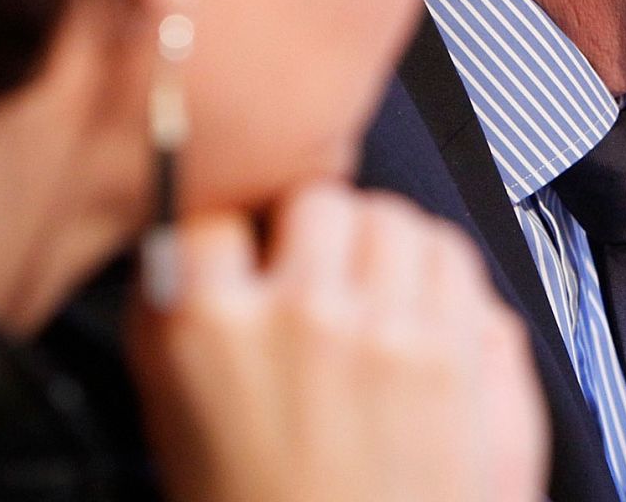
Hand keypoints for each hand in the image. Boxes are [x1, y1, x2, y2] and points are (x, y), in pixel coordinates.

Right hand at [130, 184, 546, 501]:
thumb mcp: (175, 426)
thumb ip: (181, 324)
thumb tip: (202, 247)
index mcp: (202, 332)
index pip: (213, 215)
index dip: (235, 239)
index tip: (245, 258)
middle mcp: (294, 315)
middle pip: (316, 198)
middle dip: (316, 232)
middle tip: (318, 276)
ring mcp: (380, 329)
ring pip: (388, 214)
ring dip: (380, 242)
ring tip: (373, 292)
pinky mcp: (450, 352)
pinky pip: (450, 254)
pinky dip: (437, 269)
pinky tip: (421, 311)